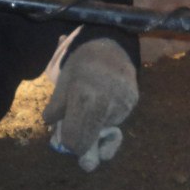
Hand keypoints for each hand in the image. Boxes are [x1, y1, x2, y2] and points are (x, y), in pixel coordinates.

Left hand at [42, 38, 137, 171]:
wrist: (109, 46)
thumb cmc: (80, 65)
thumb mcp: (62, 83)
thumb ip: (57, 110)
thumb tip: (57, 136)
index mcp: (83, 97)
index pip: (75, 140)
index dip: (68, 142)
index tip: (65, 135)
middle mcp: (105, 104)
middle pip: (90, 143)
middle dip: (82, 142)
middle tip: (77, 131)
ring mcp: (122, 105)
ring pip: (104, 132)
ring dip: (96, 127)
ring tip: (93, 106)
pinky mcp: (132, 104)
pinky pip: (116, 121)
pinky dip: (107, 118)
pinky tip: (105, 102)